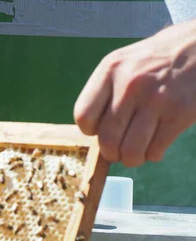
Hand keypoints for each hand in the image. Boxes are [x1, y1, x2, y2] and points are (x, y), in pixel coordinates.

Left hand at [74, 19, 195, 166]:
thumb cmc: (159, 58)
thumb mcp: (125, 62)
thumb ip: (107, 92)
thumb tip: (95, 133)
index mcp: (110, 69)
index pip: (83, 116)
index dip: (91, 130)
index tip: (102, 129)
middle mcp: (130, 84)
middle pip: (107, 139)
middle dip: (112, 153)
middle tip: (119, 152)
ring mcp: (156, 99)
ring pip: (130, 150)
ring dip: (132, 159)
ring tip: (136, 153)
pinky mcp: (180, 113)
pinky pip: (155, 150)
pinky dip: (153, 155)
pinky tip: (156, 146)